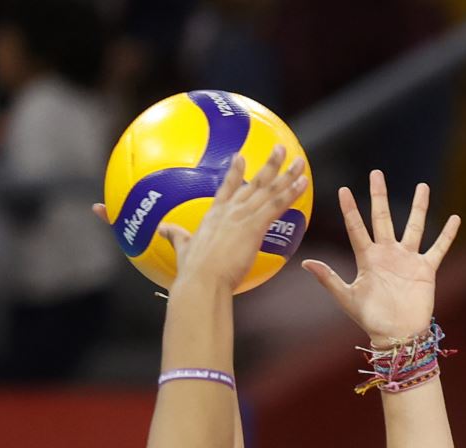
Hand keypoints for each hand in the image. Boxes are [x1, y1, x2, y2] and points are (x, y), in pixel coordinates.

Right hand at [91, 145, 309, 293]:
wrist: (202, 279)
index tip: (242, 156)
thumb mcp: (183, 249)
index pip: (227, 187)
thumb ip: (176, 236)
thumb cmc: (193, 270)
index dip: (235, 171)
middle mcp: (230, 210)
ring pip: (269, 190)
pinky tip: (303, 183)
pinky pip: (276, 205)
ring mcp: (242, 216)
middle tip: (280, 149)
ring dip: (286, 174)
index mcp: (214, 215)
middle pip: (254, 183)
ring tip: (298, 162)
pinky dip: (291, 193)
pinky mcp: (254, 226)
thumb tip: (162, 228)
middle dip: (270, 164)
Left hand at [301, 170, 459, 344]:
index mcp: (367, 258)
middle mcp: (387, 254)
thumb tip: (305, 262)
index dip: (350, 209)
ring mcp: (408, 259)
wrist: (398, 335)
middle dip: (379, 196)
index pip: (356, 228)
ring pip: (414, 226)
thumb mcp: (347, 298)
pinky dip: (447, 235)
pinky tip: (455, 219)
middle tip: (376, 174)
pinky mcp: (426, 270)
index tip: (344, 189)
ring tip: (422, 186)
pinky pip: (438, 249)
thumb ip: (329, 279)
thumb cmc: (371, 319)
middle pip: (383, 217)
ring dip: (418, 207)